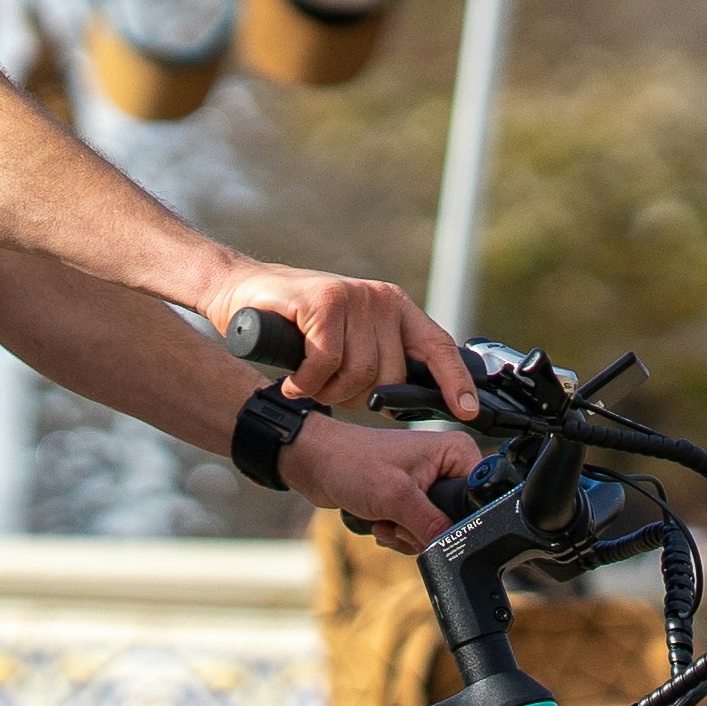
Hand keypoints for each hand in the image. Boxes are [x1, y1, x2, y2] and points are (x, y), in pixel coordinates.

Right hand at [208, 259, 471, 416]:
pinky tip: (293, 380)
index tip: (467, 413)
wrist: (239, 292)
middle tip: (326, 390)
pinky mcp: (323, 302)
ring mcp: (353, 297)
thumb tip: (403, 401)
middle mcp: (381, 300)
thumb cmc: (293, 324)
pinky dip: (306, 382)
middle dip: (355, 397)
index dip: (455, 383)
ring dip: (326, 392)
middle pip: (389, 376)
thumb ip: (376, 358)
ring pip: (357, 373)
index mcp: (396, 309)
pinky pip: (326, 363)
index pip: (438, 346)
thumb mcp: (346, 339)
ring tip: (307, 381)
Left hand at [290, 411, 480, 545]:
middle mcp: (447, 466)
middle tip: (397, 518)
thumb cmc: (351, 463)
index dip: (457, 518)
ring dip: (406, 534)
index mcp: (456, 453)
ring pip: (435, 532)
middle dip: (422, 530)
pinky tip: (380, 520)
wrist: (316, 465)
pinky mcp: (413, 500)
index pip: (479, 496)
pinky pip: (418, 533)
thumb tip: (454, 548)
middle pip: (455, 520)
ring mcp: (430, 484)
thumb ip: (431, 526)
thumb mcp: (397, 498)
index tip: (428, 522)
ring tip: (384, 516)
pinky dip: (398, 534)